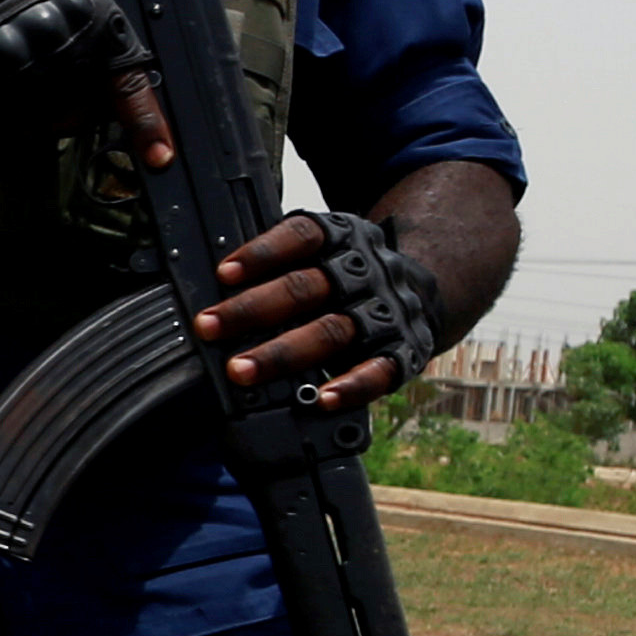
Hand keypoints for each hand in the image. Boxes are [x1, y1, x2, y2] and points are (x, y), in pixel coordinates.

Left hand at [193, 209, 445, 412]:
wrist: (426, 287)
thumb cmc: (349, 274)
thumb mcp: (323, 250)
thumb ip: (281, 263)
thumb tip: (217, 290)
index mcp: (341, 237)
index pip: (301, 236)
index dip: (261, 253)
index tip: (223, 274)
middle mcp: (364, 271)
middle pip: (304, 288)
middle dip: (252, 309)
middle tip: (209, 327)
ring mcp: (386, 311)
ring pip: (331, 331)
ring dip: (282, 353)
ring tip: (243, 370)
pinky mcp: (406, 349)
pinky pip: (379, 370)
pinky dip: (352, 385)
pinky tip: (323, 399)